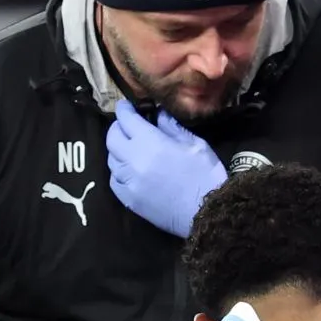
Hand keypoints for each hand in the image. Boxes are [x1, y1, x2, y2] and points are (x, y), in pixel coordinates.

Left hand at [107, 102, 226, 237]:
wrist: (208, 214)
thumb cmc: (206, 176)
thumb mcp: (195, 144)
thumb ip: (172, 127)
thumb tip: (157, 114)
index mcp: (150, 142)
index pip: (126, 118)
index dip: (125, 109)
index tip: (127, 106)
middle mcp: (133, 160)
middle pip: (112, 137)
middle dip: (118, 127)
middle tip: (129, 126)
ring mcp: (128, 182)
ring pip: (111, 159)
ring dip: (118, 150)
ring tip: (131, 148)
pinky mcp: (129, 200)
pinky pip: (115, 180)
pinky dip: (119, 171)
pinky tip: (130, 171)